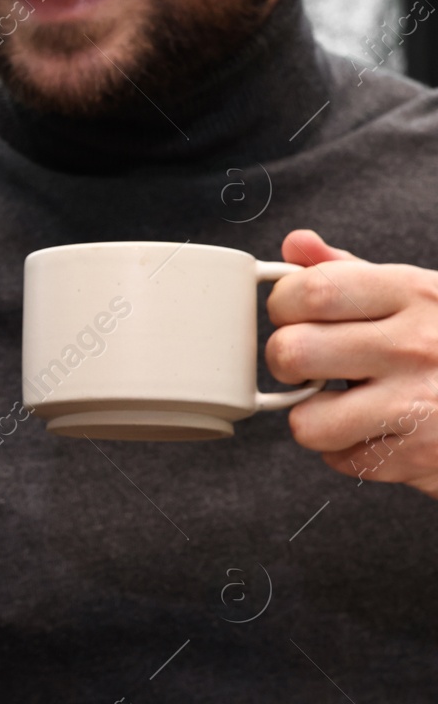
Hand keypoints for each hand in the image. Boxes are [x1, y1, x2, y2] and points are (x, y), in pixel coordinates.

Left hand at [265, 230, 437, 497]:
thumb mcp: (419, 296)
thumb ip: (351, 273)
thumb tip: (296, 245)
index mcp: (414, 293)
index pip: (310, 290)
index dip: (284, 306)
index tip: (294, 318)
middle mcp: (417, 344)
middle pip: (292, 353)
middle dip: (287, 365)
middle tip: (311, 368)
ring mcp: (420, 403)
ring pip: (306, 421)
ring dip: (317, 419)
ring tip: (349, 405)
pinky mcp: (420, 454)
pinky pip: (340, 458)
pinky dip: (351, 452)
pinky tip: (382, 432)